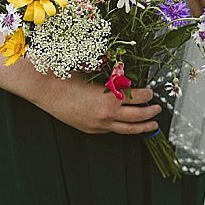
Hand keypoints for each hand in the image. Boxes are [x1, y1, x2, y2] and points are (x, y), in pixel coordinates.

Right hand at [32, 75, 161, 134]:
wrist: (46, 90)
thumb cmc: (68, 78)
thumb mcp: (96, 74)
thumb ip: (113, 79)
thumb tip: (127, 78)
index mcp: (110, 98)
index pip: (138, 98)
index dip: (147, 95)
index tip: (151, 92)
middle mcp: (107, 115)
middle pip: (137, 117)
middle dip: (150, 113)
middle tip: (157, 109)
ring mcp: (99, 125)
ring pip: (127, 129)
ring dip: (142, 127)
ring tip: (152, 125)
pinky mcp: (91, 129)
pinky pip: (112, 130)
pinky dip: (122, 128)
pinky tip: (127, 125)